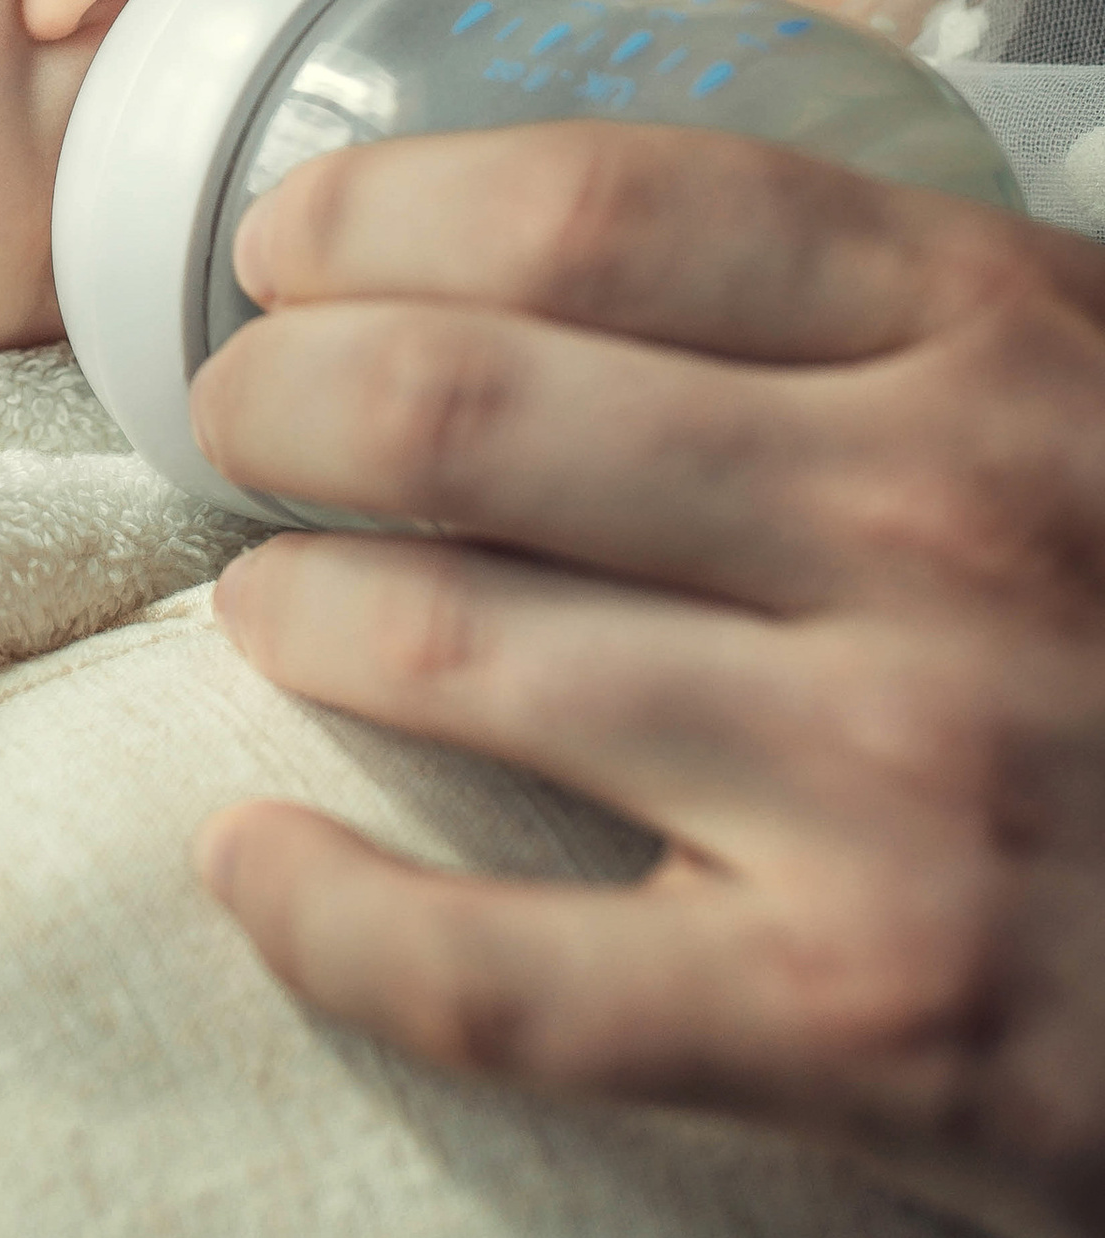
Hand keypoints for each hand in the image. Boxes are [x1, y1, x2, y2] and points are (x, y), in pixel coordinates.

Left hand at [189, 123, 1104, 1237]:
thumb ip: (897, 311)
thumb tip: (570, 241)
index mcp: (994, 339)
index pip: (592, 208)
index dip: (379, 215)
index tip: (284, 251)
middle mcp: (930, 528)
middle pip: (458, 406)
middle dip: (279, 401)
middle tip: (242, 425)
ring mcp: (892, 783)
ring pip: (437, 651)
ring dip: (288, 613)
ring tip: (265, 607)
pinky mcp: (866, 1029)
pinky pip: (490, 978)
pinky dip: (322, 920)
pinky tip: (252, 869)